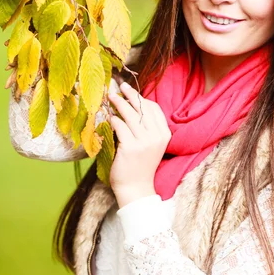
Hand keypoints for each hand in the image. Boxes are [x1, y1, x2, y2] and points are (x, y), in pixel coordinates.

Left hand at [108, 83, 171, 207]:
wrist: (136, 188)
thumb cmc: (140, 165)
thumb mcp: (150, 144)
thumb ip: (146, 127)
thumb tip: (132, 105)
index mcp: (164, 134)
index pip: (154, 109)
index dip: (141, 98)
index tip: (130, 91)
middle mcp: (157, 136)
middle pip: (142, 108)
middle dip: (130, 94)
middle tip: (119, 86)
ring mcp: (144, 142)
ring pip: (130, 115)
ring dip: (119, 103)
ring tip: (110, 97)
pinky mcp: (130, 148)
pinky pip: (120, 126)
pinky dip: (114, 119)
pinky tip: (109, 117)